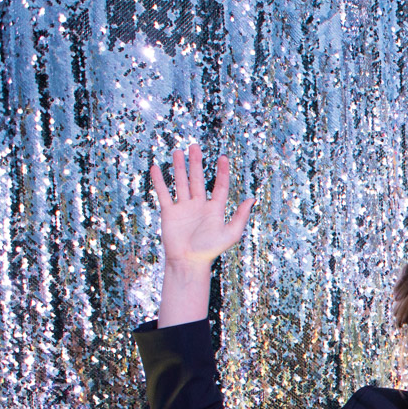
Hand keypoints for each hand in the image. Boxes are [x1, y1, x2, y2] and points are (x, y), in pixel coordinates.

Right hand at [149, 144, 253, 271]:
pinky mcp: (169, 212)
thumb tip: (251, 199)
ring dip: (179, 167)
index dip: (222, 172)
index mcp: (215, 209)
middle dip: (196, 163)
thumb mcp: (230, 234)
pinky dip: (159, 181)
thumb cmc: (210, 251)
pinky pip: (164, 193)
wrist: (188, 262)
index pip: (219, 186)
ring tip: (178, 152)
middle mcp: (199, 206)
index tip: (222, 158)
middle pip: (198, 179)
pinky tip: (156, 168)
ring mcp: (184, 208)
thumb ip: (240, 216)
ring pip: (181, 183)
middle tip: (194, 146)